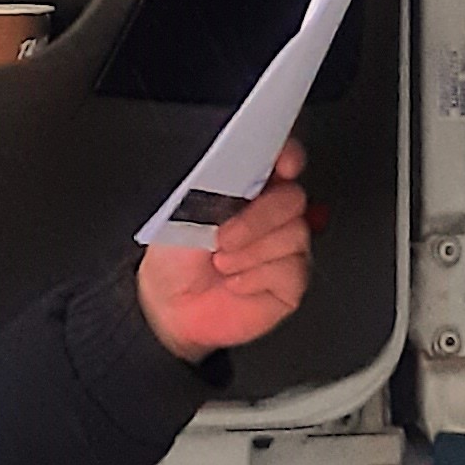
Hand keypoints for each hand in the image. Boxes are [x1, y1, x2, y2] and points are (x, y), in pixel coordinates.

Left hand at [137, 149, 313, 359]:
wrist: (170, 306)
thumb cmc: (174, 256)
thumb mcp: (188, 206)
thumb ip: (221, 179)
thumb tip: (244, 159)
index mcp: (249, 186)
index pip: (283, 158)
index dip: (289, 158)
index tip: (282, 166)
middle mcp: (271, 213)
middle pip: (293, 198)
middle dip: (257, 219)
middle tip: (223, 237)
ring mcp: (285, 245)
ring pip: (294, 234)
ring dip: (250, 252)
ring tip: (221, 263)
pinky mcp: (291, 280)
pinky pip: (292, 270)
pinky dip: (256, 277)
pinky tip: (236, 282)